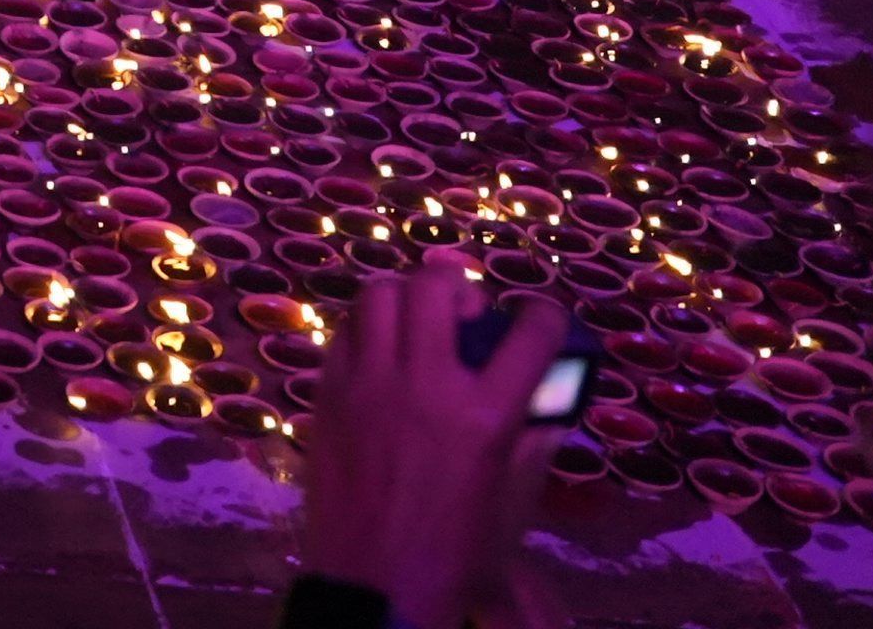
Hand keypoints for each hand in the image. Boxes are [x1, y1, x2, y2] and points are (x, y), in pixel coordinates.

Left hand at [297, 270, 567, 628]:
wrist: (377, 585)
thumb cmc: (456, 553)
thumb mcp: (512, 501)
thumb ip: (531, 443)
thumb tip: (544, 404)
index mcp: (485, 415)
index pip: (531, 334)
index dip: (545, 317)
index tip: (541, 321)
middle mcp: (425, 384)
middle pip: (436, 287)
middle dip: (459, 287)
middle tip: (465, 313)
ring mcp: (368, 384)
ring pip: (378, 295)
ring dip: (406, 301)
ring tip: (417, 326)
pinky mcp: (327, 393)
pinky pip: (344, 334)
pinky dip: (367, 333)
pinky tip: (380, 357)